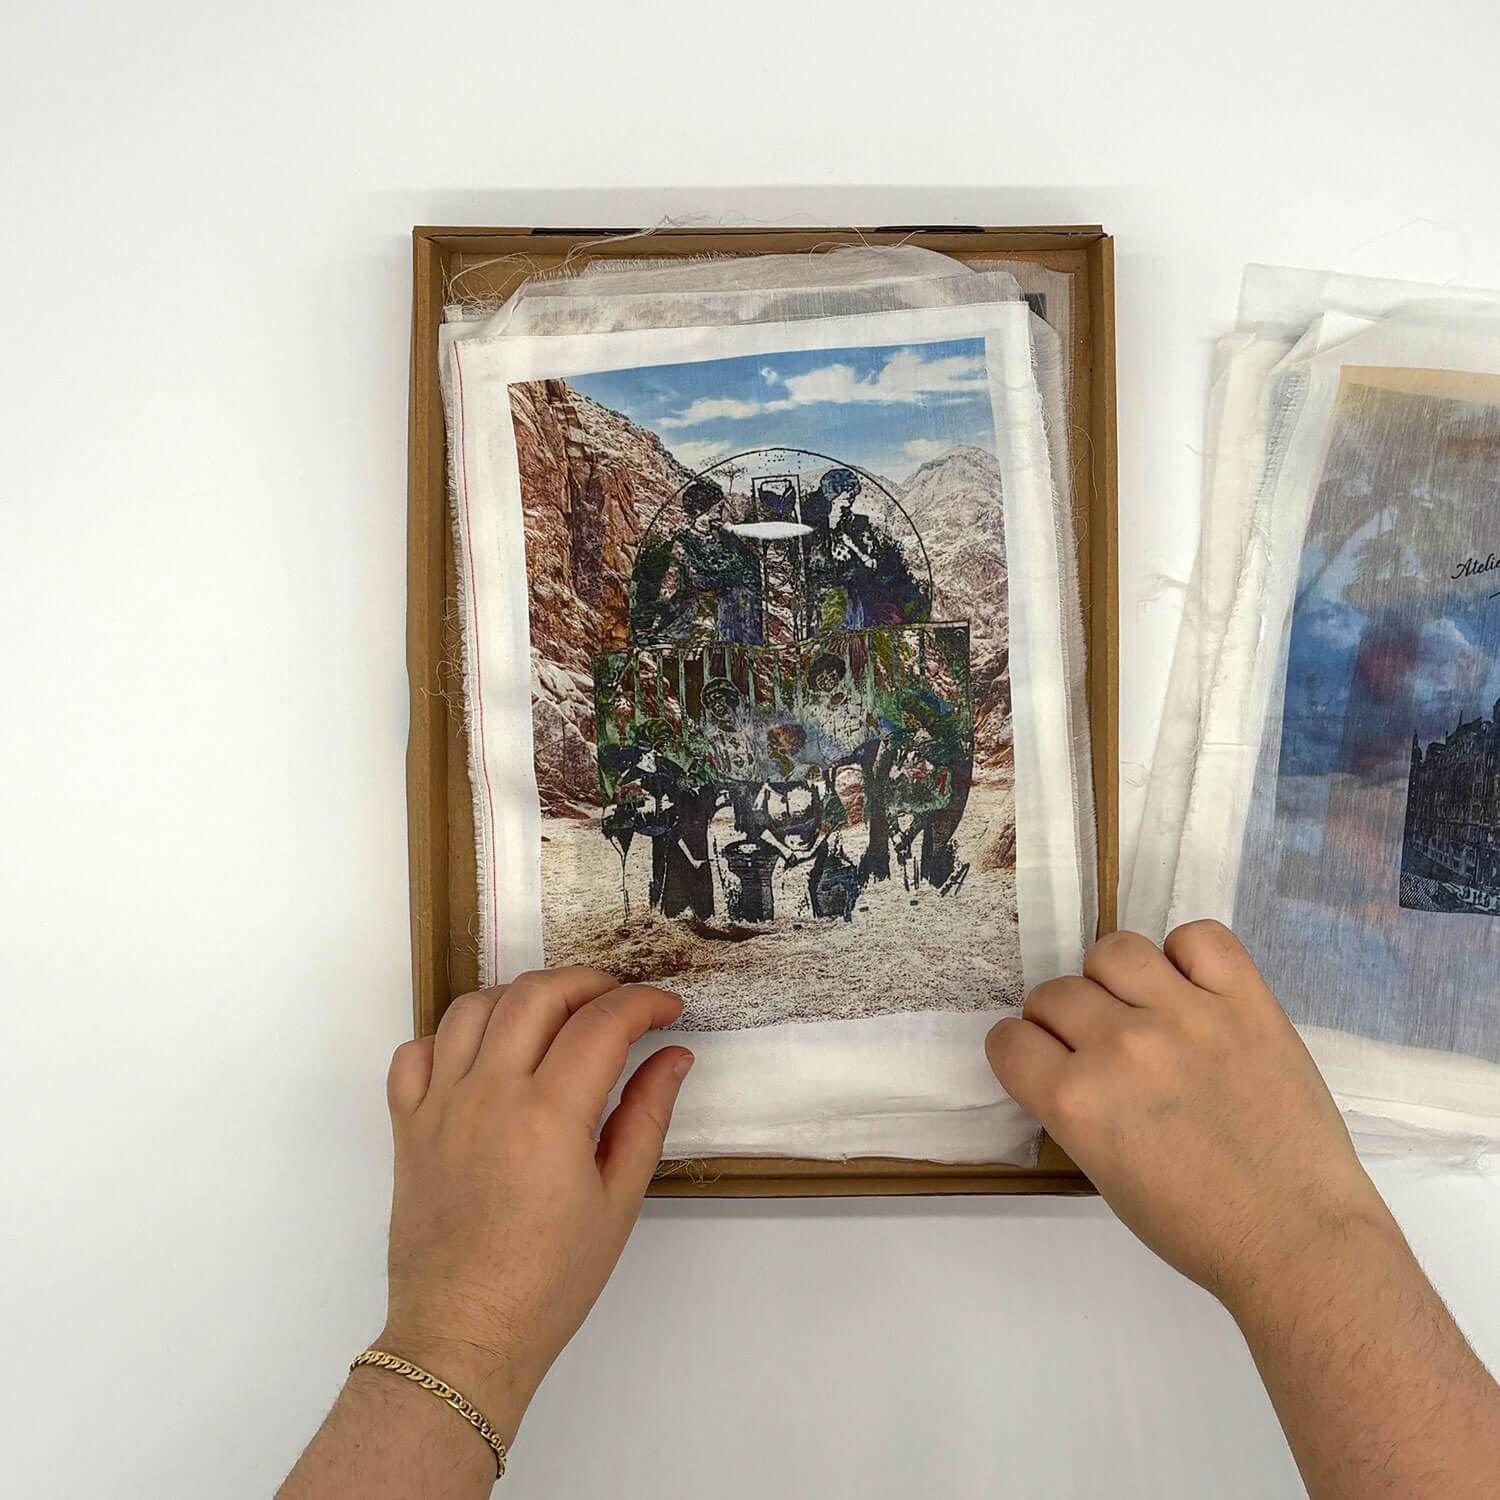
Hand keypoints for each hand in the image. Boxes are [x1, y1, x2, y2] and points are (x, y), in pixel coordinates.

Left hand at [377, 969, 692, 1442]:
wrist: (464, 1337)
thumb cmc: (548, 1284)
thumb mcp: (618, 1202)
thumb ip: (646, 1117)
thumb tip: (672, 1058)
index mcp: (548, 1116)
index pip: (602, 1023)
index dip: (643, 1003)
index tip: (667, 1010)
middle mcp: (488, 1095)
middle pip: (538, 995)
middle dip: (589, 983)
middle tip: (619, 1002)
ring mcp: (439, 1106)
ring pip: (474, 1006)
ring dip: (523, 996)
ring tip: (555, 1015)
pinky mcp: (406, 1126)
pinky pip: (417, 1051)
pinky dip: (451, 1035)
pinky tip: (484, 1052)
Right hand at [985, 921, 1395, 1311]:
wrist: (1297, 1238)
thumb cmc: (1196, 1225)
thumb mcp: (1103, 1173)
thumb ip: (1075, 1107)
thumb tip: (1069, 1061)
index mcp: (1076, 1102)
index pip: (1009, 1040)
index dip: (1023, 1053)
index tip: (1045, 1063)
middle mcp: (1121, 1048)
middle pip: (1055, 993)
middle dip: (1063, 1021)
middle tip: (1099, 1048)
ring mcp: (1187, 1017)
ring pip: (1115, 951)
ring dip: (1114, 979)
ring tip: (1141, 1009)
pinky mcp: (1247, 1002)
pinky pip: (1199, 937)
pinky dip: (1187, 955)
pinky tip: (1193, 989)